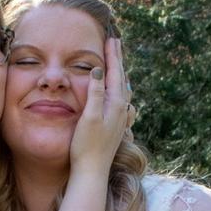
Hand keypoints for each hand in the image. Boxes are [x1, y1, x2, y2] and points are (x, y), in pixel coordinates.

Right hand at [67, 36, 131, 175]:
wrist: (92, 171)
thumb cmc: (87, 145)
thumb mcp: (89, 116)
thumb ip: (96, 93)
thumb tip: (99, 71)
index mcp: (116, 104)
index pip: (114, 72)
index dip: (112, 55)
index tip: (111, 38)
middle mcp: (122, 109)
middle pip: (121, 78)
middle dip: (117, 60)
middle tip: (115, 43)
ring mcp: (121, 119)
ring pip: (122, 89)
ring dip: (119, 74)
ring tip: (117, 62)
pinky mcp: (116, 127)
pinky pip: (121, 102)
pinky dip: (120, 91)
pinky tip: (123, 94)